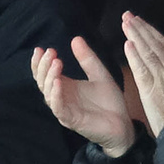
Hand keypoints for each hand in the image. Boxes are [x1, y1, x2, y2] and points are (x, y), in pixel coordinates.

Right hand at [30, 38, 135, 155]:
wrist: (123, 125)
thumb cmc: (110, 102)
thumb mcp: (100, 74)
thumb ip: (88, 59)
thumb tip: (75, 38)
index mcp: (66, 87)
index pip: (44, 74)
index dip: (40, 62)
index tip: (41, 48)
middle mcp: (62, 98)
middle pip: (42, 82)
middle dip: (43, 66)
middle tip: (50, 52)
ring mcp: (65, 110)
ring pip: (48, 94)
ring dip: (49, 77)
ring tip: (56, 62)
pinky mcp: (72, 121)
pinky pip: (58, 108)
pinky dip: (56, 95)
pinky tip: (58, 82)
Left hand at [121, 16, 163, 134]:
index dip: (152, 32)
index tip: (141, 22)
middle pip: (154, 43)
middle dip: (141, 28)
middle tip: (128, 16)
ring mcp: (162, 77)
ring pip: (147, 51)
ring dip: (135, 35)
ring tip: (125, 23)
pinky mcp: (151, 87)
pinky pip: (141, 68)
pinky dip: (134, 55)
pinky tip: (127, 44)